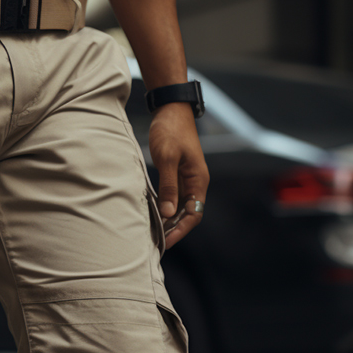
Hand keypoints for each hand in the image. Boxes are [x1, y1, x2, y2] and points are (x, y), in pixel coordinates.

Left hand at [149, 102, 208, 248]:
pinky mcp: (177, 172)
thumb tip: (169, 212)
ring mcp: (186, 178)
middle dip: (175, 229)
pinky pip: (173, 195)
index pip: (194, 214)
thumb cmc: (171, 131)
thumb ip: (168, 186)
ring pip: (180, 206)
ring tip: (154, 232)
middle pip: (188, 214)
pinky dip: (165, 206)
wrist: (171, 109)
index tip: (166, 242)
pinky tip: (153, 213)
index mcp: (198, 180)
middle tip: (157, 242)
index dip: (181, 230)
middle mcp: (195, 182)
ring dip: (169, 219)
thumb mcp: (167, 158)